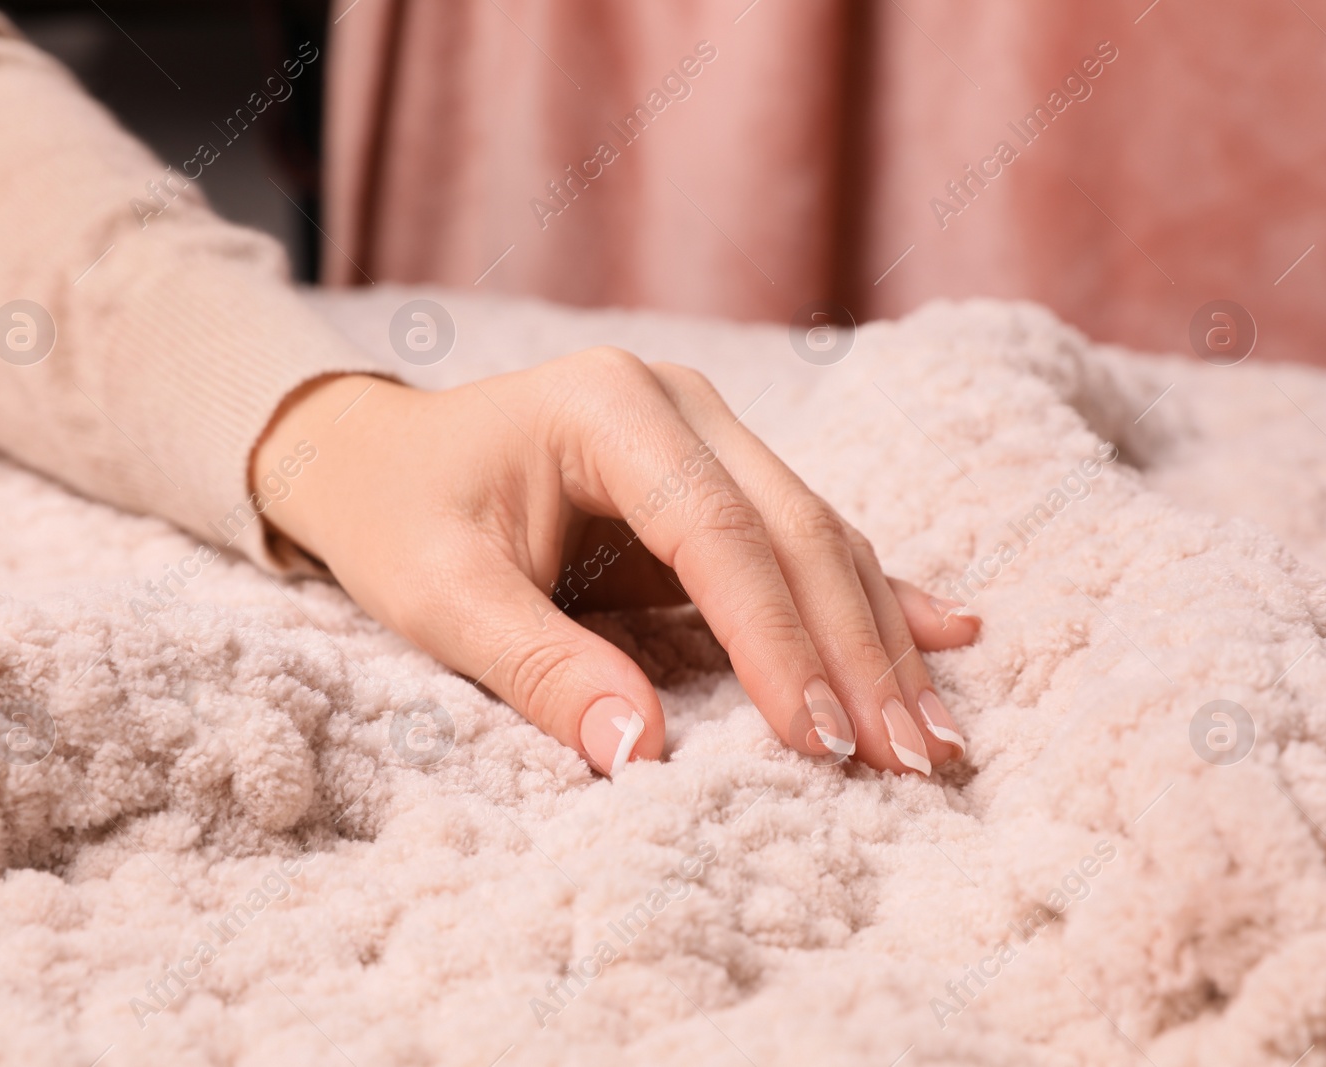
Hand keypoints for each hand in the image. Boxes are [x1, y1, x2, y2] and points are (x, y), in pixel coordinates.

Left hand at [252, 348, 978, 776]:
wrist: (376, 458)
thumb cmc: (399, 517)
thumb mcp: (442, 595)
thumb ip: (540, 667)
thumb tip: (640, 755)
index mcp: (610, 407)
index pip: (718, 532)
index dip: (776, 640)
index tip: (820, 741)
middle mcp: (679, 405)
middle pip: (795, 530)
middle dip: (856, 651)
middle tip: (912, 759)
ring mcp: (709, 435)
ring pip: (819, 539)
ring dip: (876, 640)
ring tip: (932, 737)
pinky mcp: (719, 478)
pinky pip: (806, 541)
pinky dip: (871, 596)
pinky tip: (949, 630)